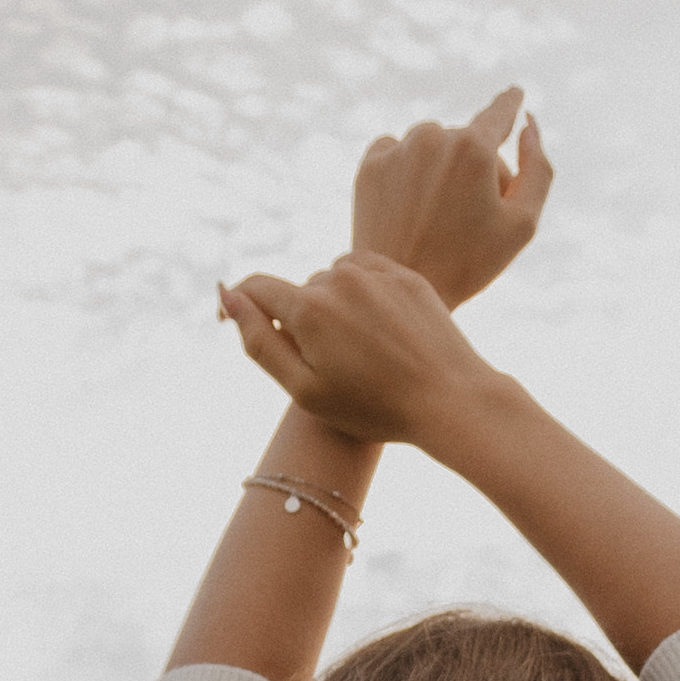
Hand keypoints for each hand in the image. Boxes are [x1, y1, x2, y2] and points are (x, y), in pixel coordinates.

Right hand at [217, 250, 498, 447]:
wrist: (450, 399)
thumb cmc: (374, 407)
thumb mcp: (305, 390)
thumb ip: (260, 342)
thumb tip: (229, 298)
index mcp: (308, 308)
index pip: (255, 288)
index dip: (241, 305)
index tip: (236, 322)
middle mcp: (338, 279)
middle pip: (299, 292)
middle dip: (302, 322)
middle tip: (332, 368)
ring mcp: (374, 273)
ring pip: (332, 281)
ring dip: (334, 307)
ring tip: (361, 352)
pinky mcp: (404, 275)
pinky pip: (366, 275)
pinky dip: (363, 296)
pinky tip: (380, 331)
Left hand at [351, 87, 551, 307]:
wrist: (400, 287)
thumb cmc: (469, 262)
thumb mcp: (522, 223)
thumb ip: (538, 168)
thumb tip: (529, 124)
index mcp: (474, 147)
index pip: (500, 111)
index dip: (510, 103)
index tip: (515, 94)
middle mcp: (433, 135)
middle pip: (466, 141)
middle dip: (474, 168)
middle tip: (470, 218)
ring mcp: (398, 148)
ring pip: (431, 146)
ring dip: (439, 169)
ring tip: (438, 217)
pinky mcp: (370, 164)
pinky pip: (398, 153)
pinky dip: (408, 172)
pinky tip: (413, 207)